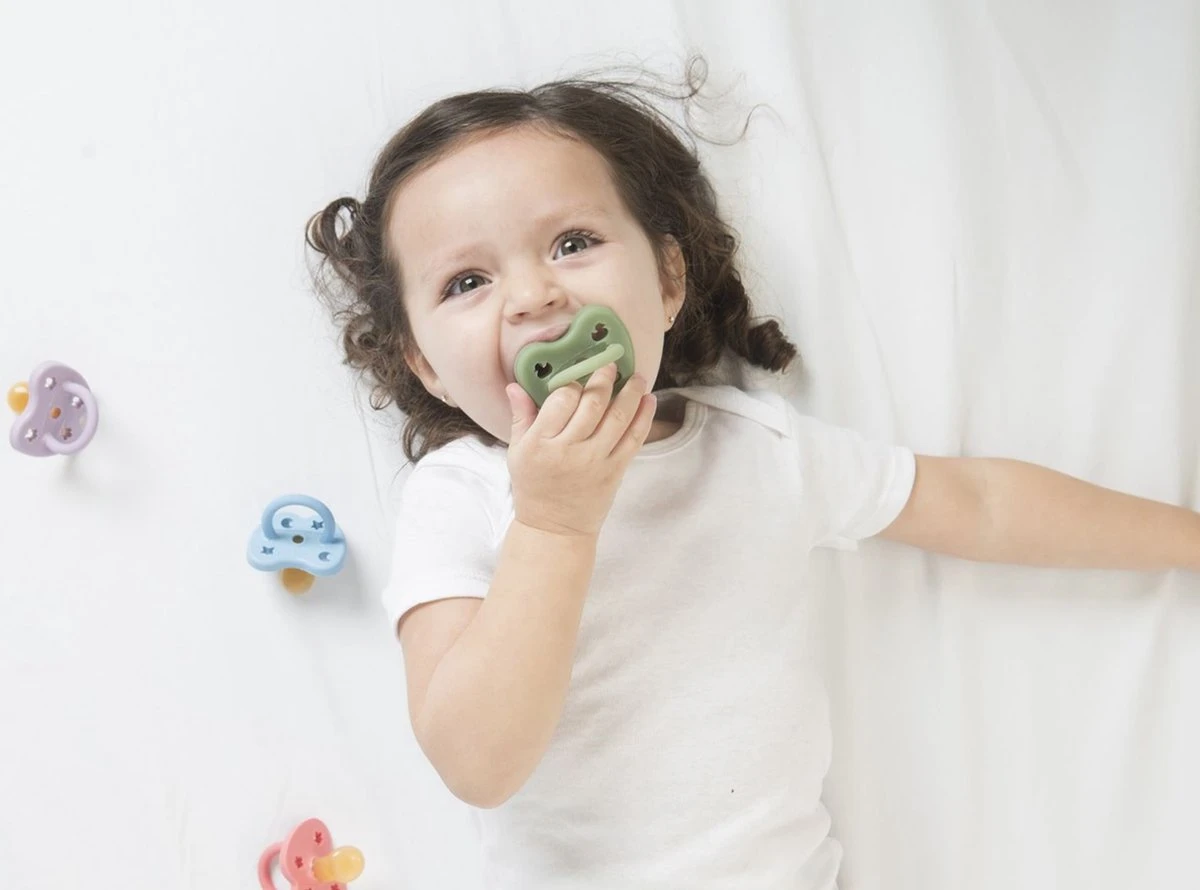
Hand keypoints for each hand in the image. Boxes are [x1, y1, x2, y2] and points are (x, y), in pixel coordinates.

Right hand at [505, 363, 655, 537]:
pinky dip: (644, 417)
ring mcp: (595, 461)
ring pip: (617, 417)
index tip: (579, 373)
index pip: (561, 400)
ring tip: (636, 376)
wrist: (555, 529)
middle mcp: (569, 450)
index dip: (572, 382)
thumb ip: (521, 416)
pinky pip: (634, 439)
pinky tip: (648, 399)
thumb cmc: (533, 487)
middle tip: (611, 362)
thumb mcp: (517, 452)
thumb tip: (515, 385)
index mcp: (540, 443)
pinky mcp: (614, 471)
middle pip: (592, 404)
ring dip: (630, 392)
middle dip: (604, 377)